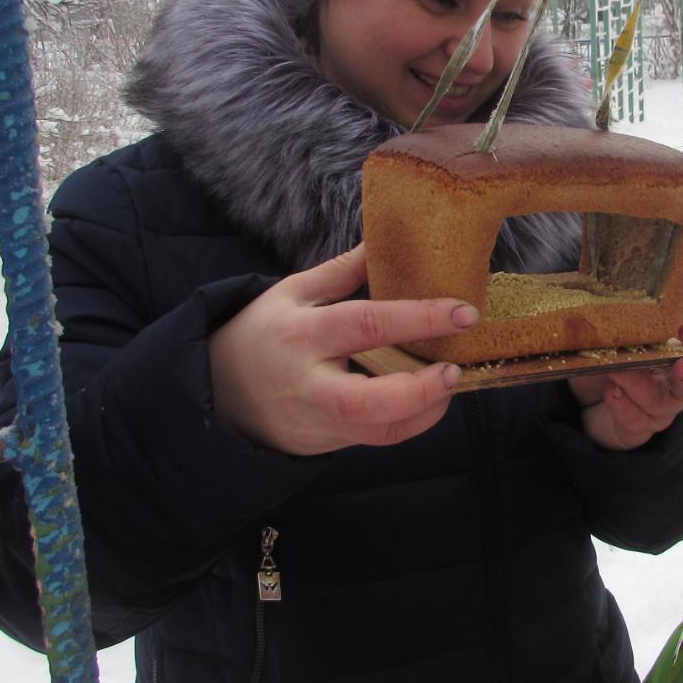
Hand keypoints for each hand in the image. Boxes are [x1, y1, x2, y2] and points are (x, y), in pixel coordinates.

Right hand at [210, 244, 476, 456]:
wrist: (219, 392)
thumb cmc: (262, 333)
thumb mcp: (292, 292)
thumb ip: (342, 271)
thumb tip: (386, 239)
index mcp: (302, 334)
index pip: (365, 325)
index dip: (418, 318)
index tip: (463, 311)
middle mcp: (309, 383)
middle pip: (365, 403)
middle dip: (418, 391)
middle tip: (453, 370)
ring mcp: (319, 420)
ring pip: (377, 432)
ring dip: (424, 413)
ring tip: (450, 382)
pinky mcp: (328, 443)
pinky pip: (377, 439)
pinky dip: (410, 421)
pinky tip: (429, 398)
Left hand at [568, 317, 682, 450]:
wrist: (582, 398)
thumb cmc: (604, 358)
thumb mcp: (608, 337)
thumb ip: (616, 326)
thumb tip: (605, 305)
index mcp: (673, 354)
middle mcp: (672, 384)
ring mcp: (657, 410)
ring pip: (660, 404)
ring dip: (639, 386)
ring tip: (616, 371)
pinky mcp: (637, 430)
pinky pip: (637, 423)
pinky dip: (624, 408)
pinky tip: (613, 394)